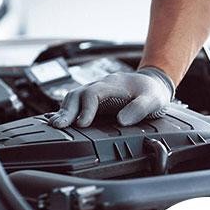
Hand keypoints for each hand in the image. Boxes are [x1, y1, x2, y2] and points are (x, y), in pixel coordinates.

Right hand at [49, 67, 174, 127]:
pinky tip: (61, 121)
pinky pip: (77, 102)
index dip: (86, 108)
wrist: (153, 83)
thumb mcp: (153, 100)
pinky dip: (68, 111)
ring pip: (74, 97)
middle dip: (67, 110)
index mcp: (113, 84)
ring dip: (64, 111)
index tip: (83, 124)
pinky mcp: (95, 99)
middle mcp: (101, 86)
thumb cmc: (152, 92)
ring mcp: (96, 92)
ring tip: (56, 125)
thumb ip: (139, 109)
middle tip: (58, 126)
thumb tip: (121, 121)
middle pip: (77, 94)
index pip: (93, 93)